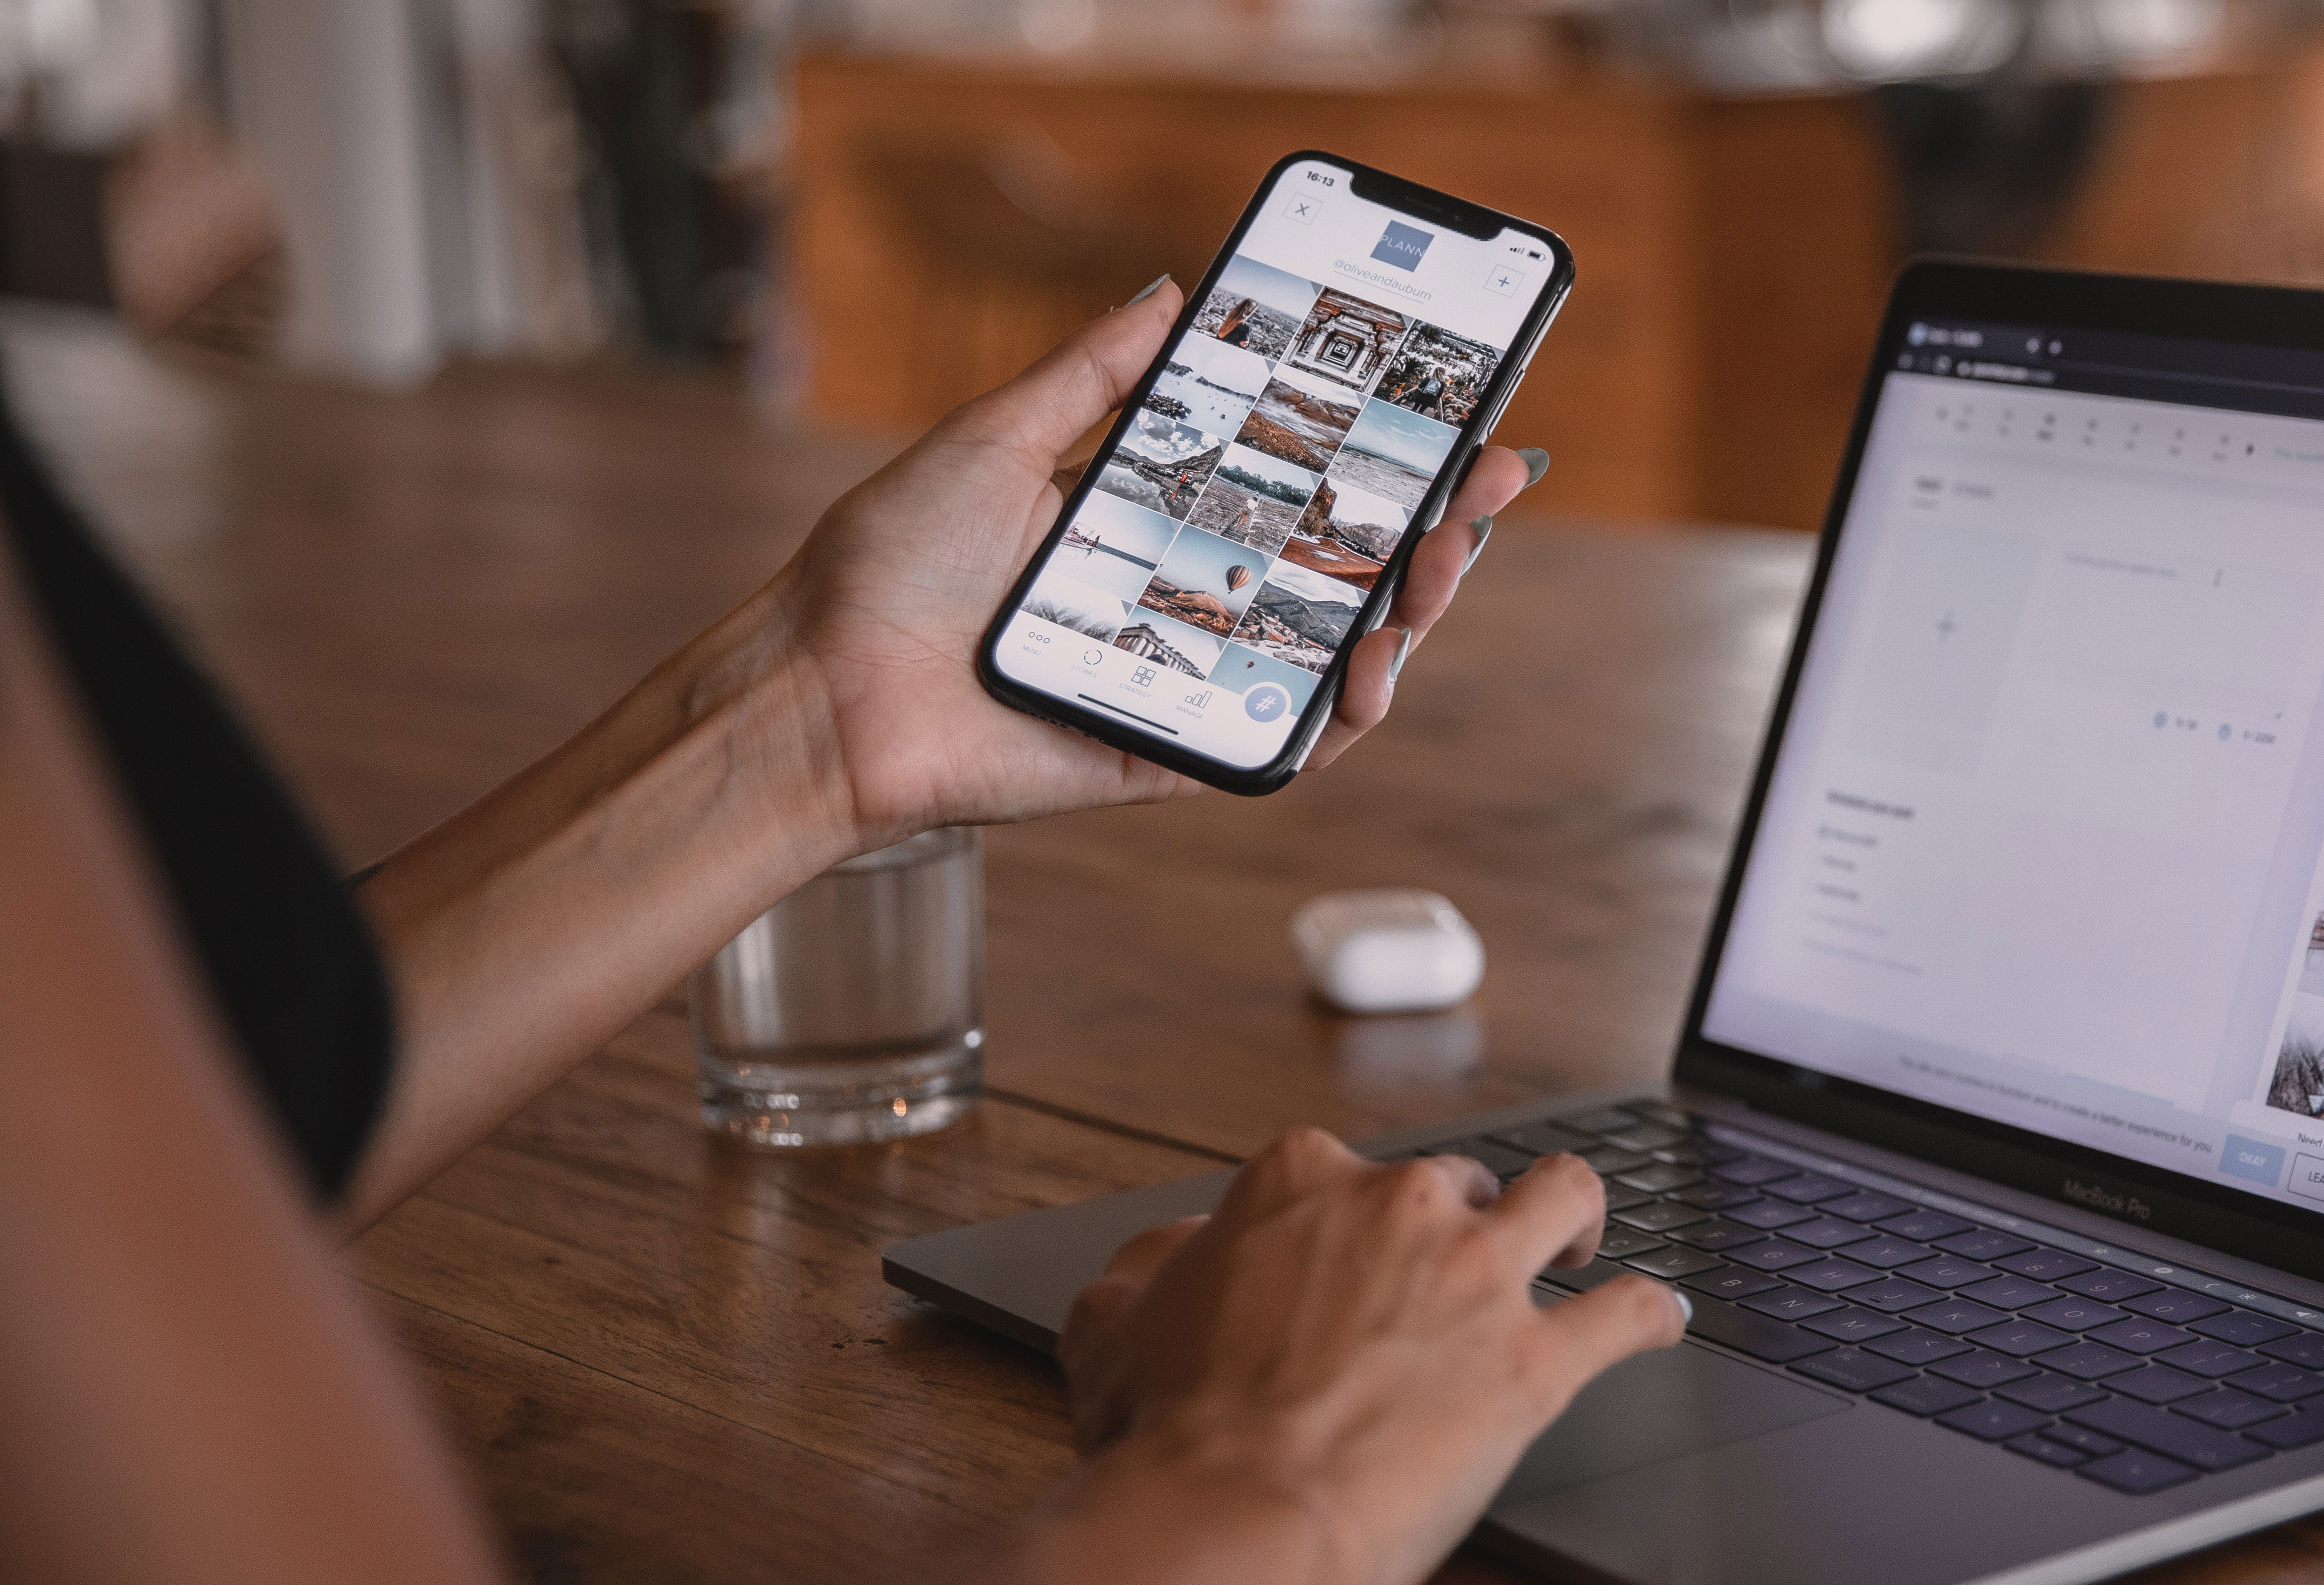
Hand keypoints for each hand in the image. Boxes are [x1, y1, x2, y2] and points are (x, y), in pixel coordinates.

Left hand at [763, 281, 1537, 847]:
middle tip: (1484, 483)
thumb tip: (1172, 292)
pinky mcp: (1171, 753)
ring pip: (1331, 655)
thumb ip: (1092, 373)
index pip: (1296, 488)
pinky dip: (1341, 714)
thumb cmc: (889, 564)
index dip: (1379, 460)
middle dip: (1429, 527)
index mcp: (1154, 525)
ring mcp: (1187, 680)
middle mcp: (1184, 602)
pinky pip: (1282, 743)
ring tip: (1443, 562)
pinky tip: (1374, 667)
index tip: (1450, 419)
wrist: (824, 686)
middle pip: (1339, 569)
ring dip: (1408, 611)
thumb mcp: (996, 436)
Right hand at [1027, 1133, 1684, 1584]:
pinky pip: (1627, 1315)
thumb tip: (1176, 1252)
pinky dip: (1652, 1314)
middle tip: (1455, 1272)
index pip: (1349, 1169)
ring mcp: (1477, 1276)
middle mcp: (1401, 1206)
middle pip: (1459, 1182)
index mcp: (1301, 1182)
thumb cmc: (1169, 1434)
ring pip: (1568, 1199)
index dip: (1355, 1216)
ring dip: (1581, 1217)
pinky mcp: (1534, 1361)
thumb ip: (1153, 1268)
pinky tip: (1661, 1320)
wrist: (1232, 1513)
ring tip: (1580, 1244)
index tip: (1358, 1249)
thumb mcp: (1117, 1324)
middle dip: (1462, 1220)